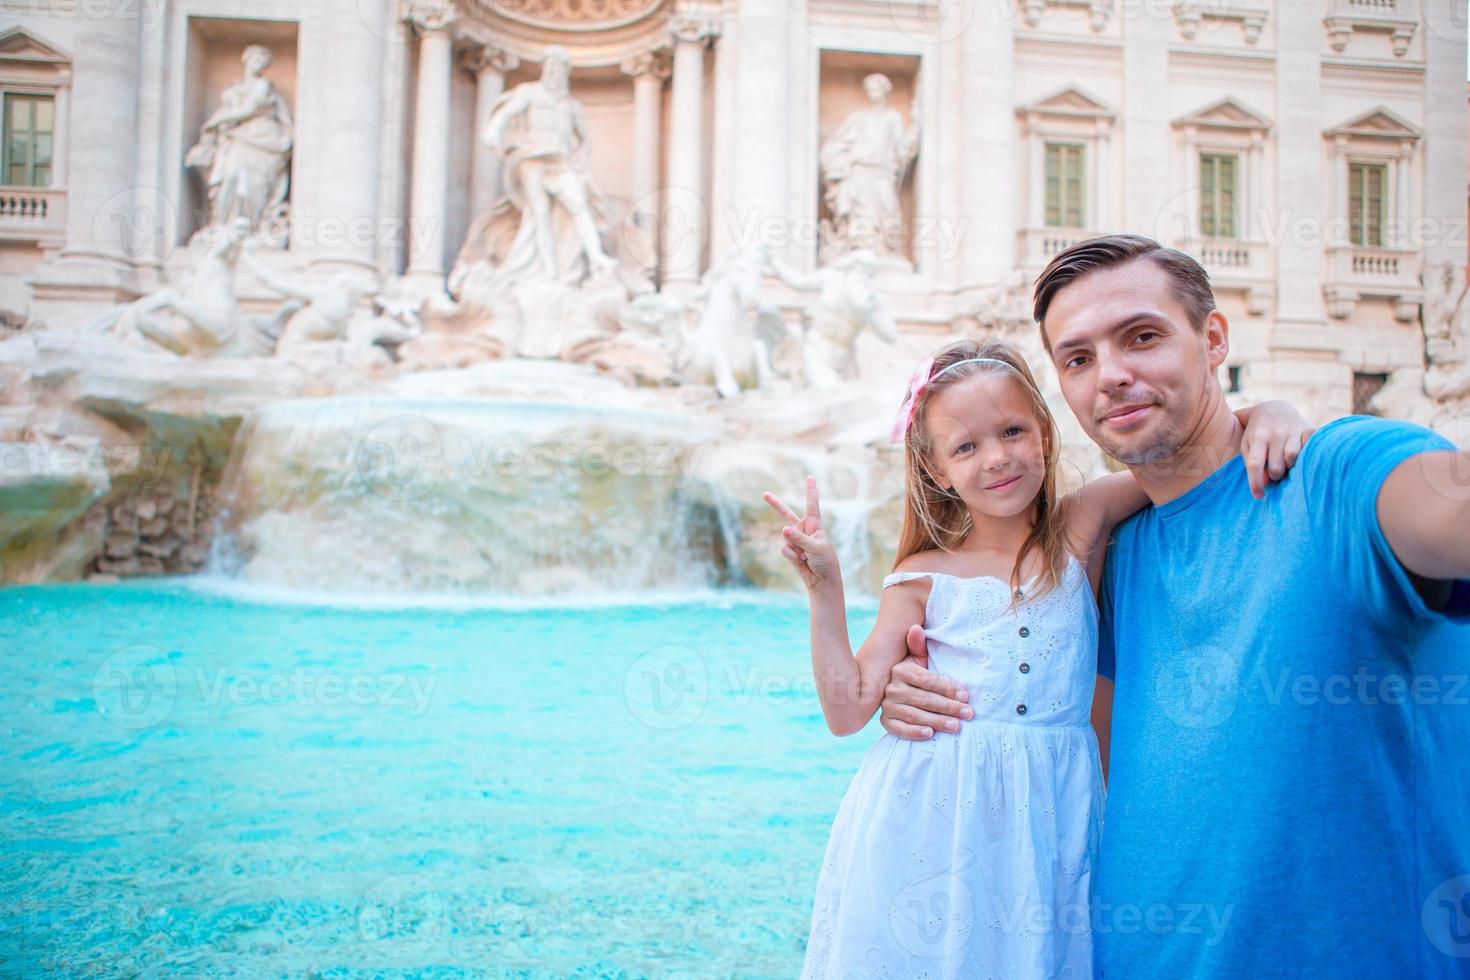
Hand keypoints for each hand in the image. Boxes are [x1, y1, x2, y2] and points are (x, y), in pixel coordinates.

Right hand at [762, 475, 840, 591]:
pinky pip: (784, 549)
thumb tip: (783, 529)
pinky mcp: (790, 551)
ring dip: (795, 548)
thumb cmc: (825, 561)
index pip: (812, 504)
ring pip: (785, 538)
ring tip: (806, 556)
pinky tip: (801, 561)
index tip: (810, 477)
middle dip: (775, 504)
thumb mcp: (815, 547)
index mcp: (814, 524)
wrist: (821, 580)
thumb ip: (799, 538)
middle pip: (786, 514)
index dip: (810, 490)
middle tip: (765, 494)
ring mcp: (795, 540)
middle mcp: (803, 530)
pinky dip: (792, 556)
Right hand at [878, 626, 972, 739]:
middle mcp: (891, 688)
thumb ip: (918, 645)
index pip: (926, 680)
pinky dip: (913, 732)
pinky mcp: (886, 722)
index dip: (946, 687)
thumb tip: (916, 628)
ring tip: (956, 725)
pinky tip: (930, 734)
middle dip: (948, 706)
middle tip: (968, 713)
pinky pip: (898, 729)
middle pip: (923, 698)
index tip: (964, 695)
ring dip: (936, 721)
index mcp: (900, 670)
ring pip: (914, 714)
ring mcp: (887, 705)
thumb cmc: (918, 675)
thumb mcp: (919, 658)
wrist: (902, 693)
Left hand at [1236, 400, 1315, 498]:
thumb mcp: (1247, 444)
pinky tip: (1302, 454)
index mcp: (1257, 437)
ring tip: (1286, 463)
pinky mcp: (1308, 428)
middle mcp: (1275, 432)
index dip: (1256, 482)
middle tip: (1275, 472)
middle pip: (1277, 466)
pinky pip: (1310, 448)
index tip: (1258, 496)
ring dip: (1290, 467)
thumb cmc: (1256, 433)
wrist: (1274, 408)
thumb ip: (1252, 463)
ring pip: (1293, 458)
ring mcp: (1293, 429)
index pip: (1255, 464)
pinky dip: (1306, 455)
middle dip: (1275, 475)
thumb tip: (1266, 483)